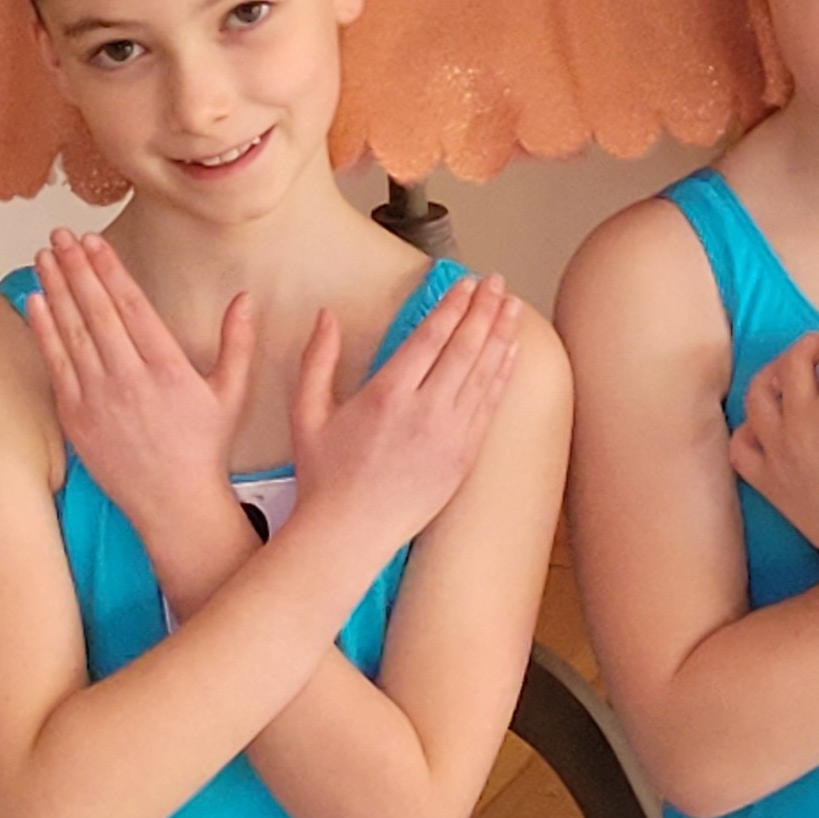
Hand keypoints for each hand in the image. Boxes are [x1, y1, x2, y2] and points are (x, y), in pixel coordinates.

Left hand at [25, 231, 252, 561]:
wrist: (174, 503)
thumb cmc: (204, 448)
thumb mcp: (232, 392)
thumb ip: (237, 342)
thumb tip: (245, 299)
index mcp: (168, 368)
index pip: (131, 306)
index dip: (110, 269)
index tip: (94, 241)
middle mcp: (130, 380)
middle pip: (96, 311)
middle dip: (76, 268)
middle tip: (60, 235)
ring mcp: (99, 399)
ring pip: (71, 332)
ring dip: (55, 290)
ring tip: (44, 256)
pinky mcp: (77, 418)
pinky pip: (57, 366)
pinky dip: (44, 332)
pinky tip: (36, 302)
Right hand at [288, 272, 524, 559]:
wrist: (348, 534)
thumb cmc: (324, 476)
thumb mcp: (306, 412)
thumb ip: (316, 359)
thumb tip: (326, 315)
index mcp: (387, 395)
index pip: (430, 337)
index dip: (453, 306)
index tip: (467, 284)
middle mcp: (425, 412)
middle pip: (465, 348)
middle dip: (484, 310)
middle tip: (497, 283)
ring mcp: (450, 436)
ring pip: (484, 374)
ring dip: (500, 335)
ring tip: (512, 307)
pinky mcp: (463, 458)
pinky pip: (489, 407)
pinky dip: (502, 375)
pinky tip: (509, 353)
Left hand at [728, 326, 818, 580]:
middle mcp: (802, 423)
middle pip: (794, 361)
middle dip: (813, 343)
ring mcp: (780, 454)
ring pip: (759, 394)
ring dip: (775, 372)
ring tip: (793, 371)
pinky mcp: (770, 483)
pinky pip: (741, 445)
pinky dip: (750, 426)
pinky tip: (769, 421)